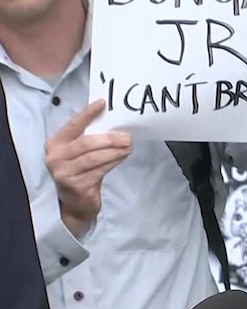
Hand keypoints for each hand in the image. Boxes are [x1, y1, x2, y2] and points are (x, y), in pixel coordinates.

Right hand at [45, 100, 131, 237]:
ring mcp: (64, 172)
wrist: (76, 204)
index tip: (103, 104)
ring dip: (114, 151)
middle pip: (86, 143)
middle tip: (127, 136)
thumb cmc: (80, 173)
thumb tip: (114, 124)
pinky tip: (122, 157)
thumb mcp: (79, 154)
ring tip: (128, 146)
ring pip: (94, 157)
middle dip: (109, 139)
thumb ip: (88, 139)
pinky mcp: (76, 185)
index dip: (87, 114)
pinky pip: (98, 170)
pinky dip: (113, 162)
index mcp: (55, 144)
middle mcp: (55, 157)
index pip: (72, 125)